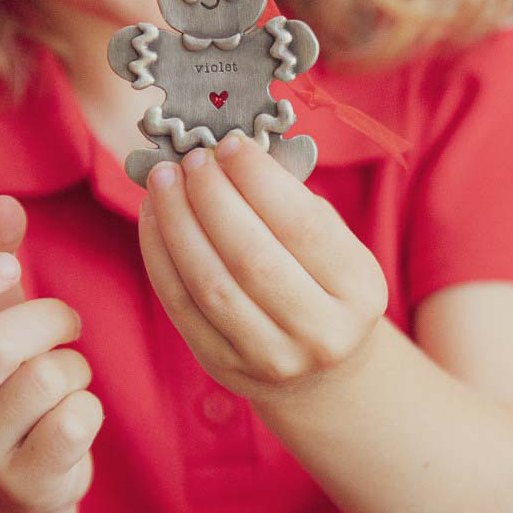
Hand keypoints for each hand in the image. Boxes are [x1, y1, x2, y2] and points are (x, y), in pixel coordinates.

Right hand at [0, 195, 102, 512]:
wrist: (17, 471)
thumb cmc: (1, 370)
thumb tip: (4, 202)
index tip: (8, 266)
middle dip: (50, 318)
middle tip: (67, 323)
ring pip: (45, 379)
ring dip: (74, 366)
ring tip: (62, 377)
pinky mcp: (21, 486)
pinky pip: (75, 423)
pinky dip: (89, 408)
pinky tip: (72, 416)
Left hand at [138, 132, 387, 405]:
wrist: (321, 368)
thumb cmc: (322, 281)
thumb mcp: (332, 241)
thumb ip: (289, 199)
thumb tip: (227, 152)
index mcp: (359, 288)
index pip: (302, 225)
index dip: (257, 178)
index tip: (229, 144)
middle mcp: (320, 330)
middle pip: (250, 255)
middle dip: (211, 196)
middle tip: (193, 158)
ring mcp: (270, 356)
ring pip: (209, 282)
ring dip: (177, 221)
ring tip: (163, 180)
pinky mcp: (222, 364)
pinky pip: (179, 303)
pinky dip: (159, 253)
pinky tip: (154, 215)